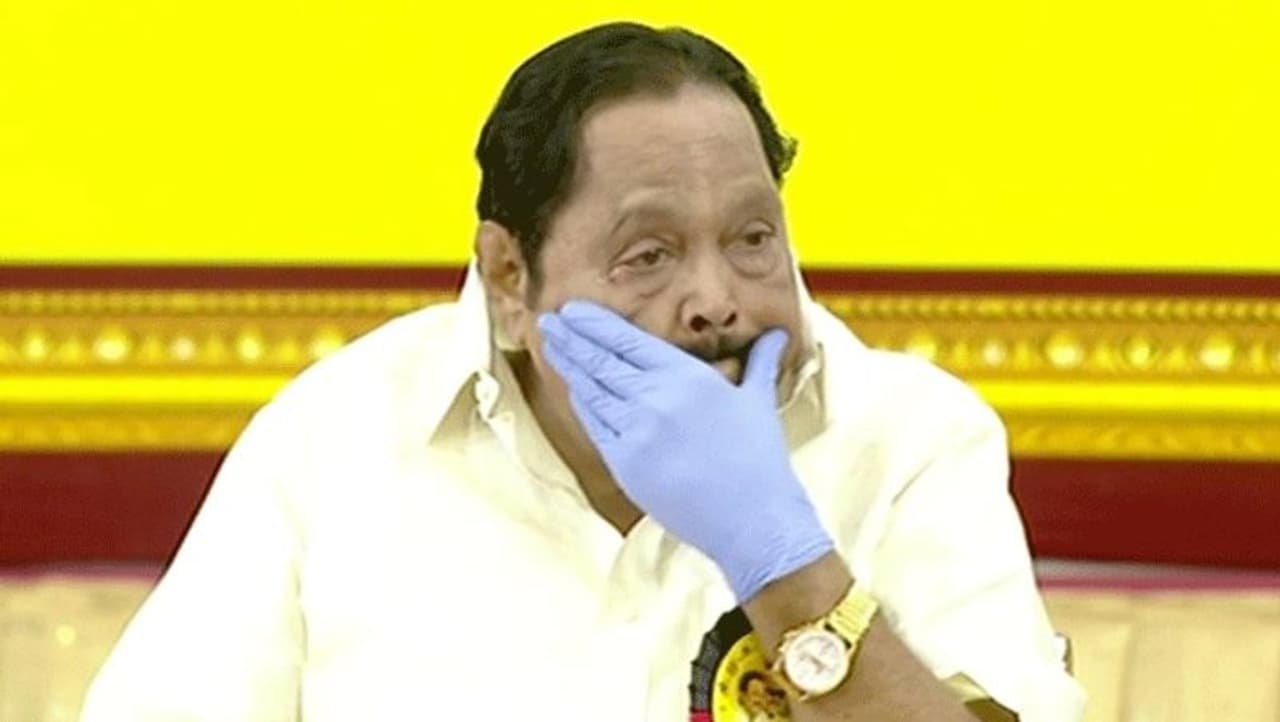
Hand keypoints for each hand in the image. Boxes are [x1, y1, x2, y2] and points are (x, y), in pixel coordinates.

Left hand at [537, 300, 832, 601]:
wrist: (752, 519)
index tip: (573, 309)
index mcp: (686, 376)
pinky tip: (574, 390)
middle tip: (549, 320)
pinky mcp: (625, 464)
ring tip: (552, 347)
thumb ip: (759, 362)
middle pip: (600, 360)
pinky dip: (582, 405)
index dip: (594, 323)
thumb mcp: (758, 401)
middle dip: (571, 338)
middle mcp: (656, 397)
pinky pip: (595, 426)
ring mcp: (636, 431)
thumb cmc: (759, 460)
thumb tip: (779, 335)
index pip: (627, 340)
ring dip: (569, 366)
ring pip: (591, 390)